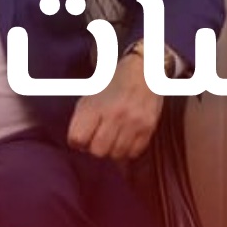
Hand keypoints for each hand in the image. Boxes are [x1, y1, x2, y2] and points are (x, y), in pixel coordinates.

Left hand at [67, 45, 161, 161]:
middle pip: (97, 151)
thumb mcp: (90, 97)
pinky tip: (126, 140)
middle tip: (100, 139)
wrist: (142, 71)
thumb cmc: (112, 85)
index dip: (78, 141)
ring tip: (114, 139)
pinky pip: (134, 153)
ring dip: (113, 150)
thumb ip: (81, 121)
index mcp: (95, 105)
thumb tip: (79, 146)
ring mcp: (133, 122)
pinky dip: (128, 150)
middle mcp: (114, 114)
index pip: (77, 139)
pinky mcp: (149, 127)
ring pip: (116, 155)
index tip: (84, 136)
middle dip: (96, 147)